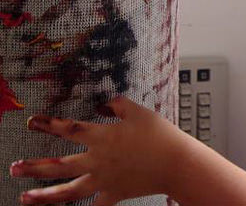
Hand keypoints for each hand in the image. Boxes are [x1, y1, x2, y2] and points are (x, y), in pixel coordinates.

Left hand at [10, 96, 185, 204]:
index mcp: (103, 137)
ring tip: (25, 197)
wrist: (175, 163)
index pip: (69, 129)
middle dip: (34, 166)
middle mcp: (98, 160)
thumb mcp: (138, 111)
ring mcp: (104, 180)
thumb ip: (117, 105)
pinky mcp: (114, 194)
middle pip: (59, 165)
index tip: (32, 122)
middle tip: (14, 167)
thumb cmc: (159, 135)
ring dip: (45, 195)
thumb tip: (103, 103)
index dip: (48, 125)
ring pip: (68, 191)